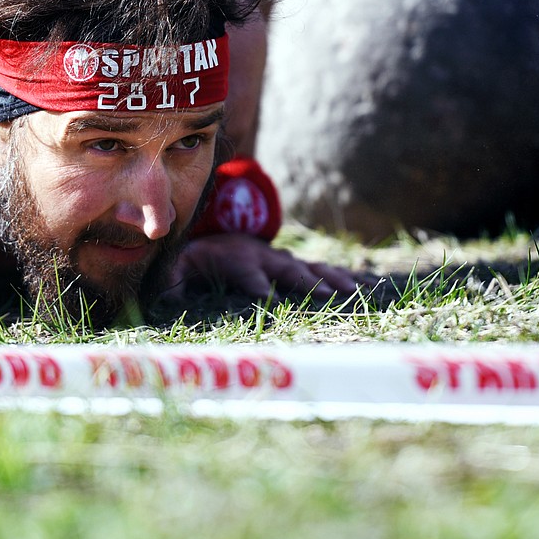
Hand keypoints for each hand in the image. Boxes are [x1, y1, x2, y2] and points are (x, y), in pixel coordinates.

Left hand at [167, 233, 379, 303]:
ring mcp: (283, 260)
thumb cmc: (194, 258)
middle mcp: (264, 257)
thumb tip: (166, 301)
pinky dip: (349, 277)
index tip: (269, 300)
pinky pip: (325, 271)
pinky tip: (373, 287)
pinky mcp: (295, 265)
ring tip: (358, 292)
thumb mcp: (177, 268)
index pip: (249, 275)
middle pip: (289, 271)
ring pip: (313, 269)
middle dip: (309, 283)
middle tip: (331, 297)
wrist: (212, 237)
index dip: (258, 286)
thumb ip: (173, 284)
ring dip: (334, 280)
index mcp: (236, 259)